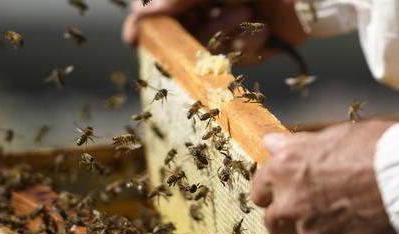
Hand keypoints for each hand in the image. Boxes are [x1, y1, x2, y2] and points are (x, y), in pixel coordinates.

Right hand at [122, 0, 305, 64]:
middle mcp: (214, 7)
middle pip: (186, 35)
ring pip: (211, 51)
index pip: (163, 9)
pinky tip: (264, 29)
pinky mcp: (256, 45)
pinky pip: (238, 60)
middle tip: (234, 11)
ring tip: (250, 12)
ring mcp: (235, 27)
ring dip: (229, 34)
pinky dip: (251, 46)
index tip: (134, 37)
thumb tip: (141, 16)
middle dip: (206, 28)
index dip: (147, 24)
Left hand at [250, 120, 398, 233]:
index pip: (259, 190)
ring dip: (327, 233)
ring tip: (360, 215)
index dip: (274, 192)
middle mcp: (291, 206)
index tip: (287, 193)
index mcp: (285, 171)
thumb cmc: (381, 151)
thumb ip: (298, 145)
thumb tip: (270, 143)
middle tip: (319, 210)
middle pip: (275, 223)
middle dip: (290, 219)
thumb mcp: (336, 135)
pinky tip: (373, 232)